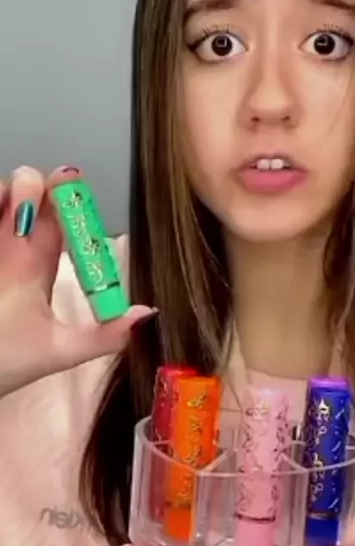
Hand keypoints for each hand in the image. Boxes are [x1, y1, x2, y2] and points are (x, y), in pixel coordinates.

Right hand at [0, 165, 154, 395]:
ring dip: (12, 189)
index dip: (67, 201)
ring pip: (4, 197)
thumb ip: (104, 336)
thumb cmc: (6, 363)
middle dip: (37, 185)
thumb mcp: (59, 350)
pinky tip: (0, 204)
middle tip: (38, 185)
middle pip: (30, 201)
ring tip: (14, 201)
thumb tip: (148, 314)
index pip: (57, 224)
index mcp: (36, 271)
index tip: (70, 183)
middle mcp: (13, 253)